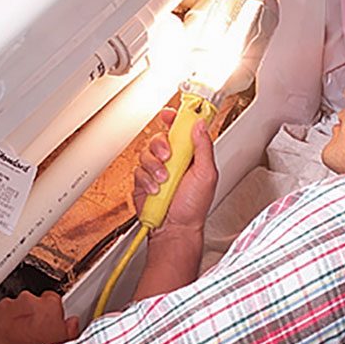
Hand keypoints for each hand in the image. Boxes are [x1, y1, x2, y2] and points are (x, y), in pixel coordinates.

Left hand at [0, 291, 79, 343]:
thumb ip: (69, 329)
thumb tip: (71, 323)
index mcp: (49, 305)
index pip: (49, 298)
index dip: (44, 312)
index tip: (42, 321)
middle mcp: (28, 301)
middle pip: (26, 303)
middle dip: (25, 316)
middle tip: (26, 334)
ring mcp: (7, 307)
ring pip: (7, 309)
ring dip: (9, 320)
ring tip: (11, 339)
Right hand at [133, 109, 217, 237]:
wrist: (175, 229)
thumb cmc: (194, 207)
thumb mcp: (206, 175)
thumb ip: (203, 147)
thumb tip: (200, 124)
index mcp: (190, 154)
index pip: (181, 129)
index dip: (175, 118)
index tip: (170, 114)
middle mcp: (173, 159)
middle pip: (159, 137)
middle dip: (161, 145)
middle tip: (167, 157)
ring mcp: (157, 169)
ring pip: (146, 153)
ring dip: (154, 167)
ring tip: (164, 181)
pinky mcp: (143, 180)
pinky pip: (137, 170)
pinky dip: (146, 180)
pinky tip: (155, 190)